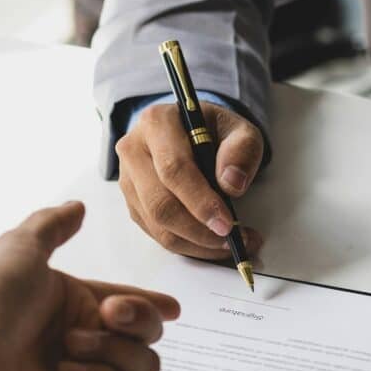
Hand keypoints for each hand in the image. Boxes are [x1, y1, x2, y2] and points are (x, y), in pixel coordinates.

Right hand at [116, 101, 264, 260]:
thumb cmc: (215, 132)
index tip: (226, 224)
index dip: (200, 202)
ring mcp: (129, 180)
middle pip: (160, 204)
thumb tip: (232, 183)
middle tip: (231, 240)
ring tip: (230, 245)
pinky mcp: (134, 203)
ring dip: (196, 244)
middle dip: (198, 230)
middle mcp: (134, 150)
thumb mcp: (239, 130)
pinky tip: (213, 245)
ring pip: (157, 225)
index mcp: (157, 123)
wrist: (193, 133)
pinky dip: (188, 246)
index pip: (174, 169)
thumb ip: (241, 150)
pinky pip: (157, 234)